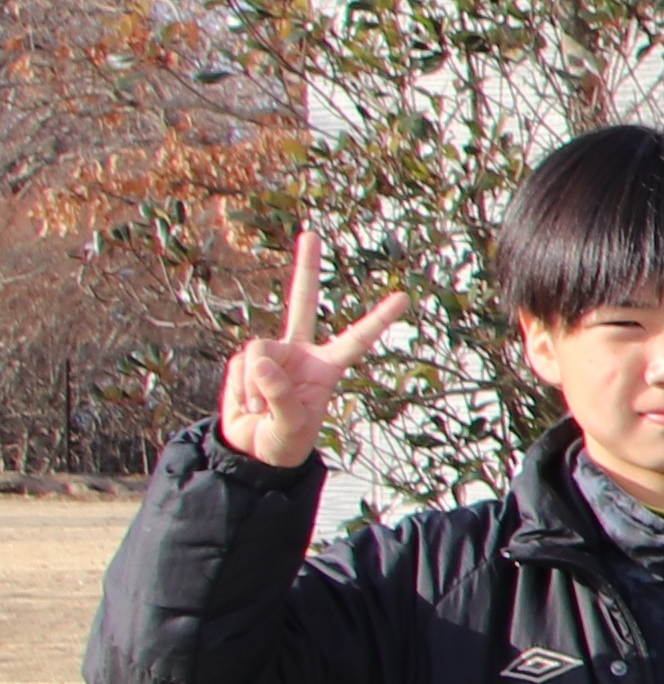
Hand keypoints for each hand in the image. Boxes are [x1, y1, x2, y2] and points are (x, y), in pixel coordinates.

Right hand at [216, 228, 404, 471]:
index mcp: (327, 367)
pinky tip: (248, 404)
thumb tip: (259, 362)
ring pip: (258, 351)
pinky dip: (241, 390)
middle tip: (311, 233)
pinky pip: (240, 367)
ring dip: (256, 385)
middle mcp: (301, 353)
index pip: (357, 339)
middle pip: (303, 302)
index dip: (378, 319)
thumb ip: (280, 396)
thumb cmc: (284, 440)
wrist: (252, 450)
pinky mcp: (245, 361)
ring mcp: (272, 354)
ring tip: (263, 407)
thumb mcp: (291, 427)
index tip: (404, 296)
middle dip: (305, 268)